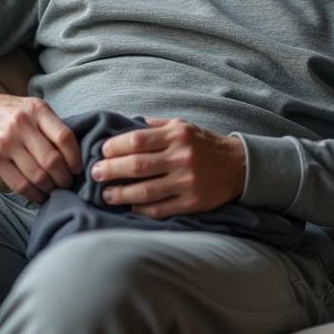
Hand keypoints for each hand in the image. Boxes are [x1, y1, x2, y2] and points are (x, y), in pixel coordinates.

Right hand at [0, 83, 81, 202]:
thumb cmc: (9, 112)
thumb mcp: (32, 107)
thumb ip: (52, 126)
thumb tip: (76, 155)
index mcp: (36, 110)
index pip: (64, 137)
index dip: (76, 157)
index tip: (78, 168)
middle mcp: (20, 126)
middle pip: (52, 161)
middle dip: (65, 178)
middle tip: (67, 182)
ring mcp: (5, 145)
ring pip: (38, 176)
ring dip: (51, 188)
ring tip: (54, 189)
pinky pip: (20, 185)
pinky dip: (35, 194)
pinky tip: (40, 194)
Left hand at [90, 118, 245, 218]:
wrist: (239, 166)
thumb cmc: (203, 144)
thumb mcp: (182, 125)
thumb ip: (154, 126)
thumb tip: (123, 127)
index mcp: (176, 136)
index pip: (137, 141)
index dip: (114, 147)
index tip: (100, 152)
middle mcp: (181, 158)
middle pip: (137, 166)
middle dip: (110, 170)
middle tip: (94, 174)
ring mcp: (187, 182)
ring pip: (146, 191)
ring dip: (121, 194)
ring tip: (105, 194)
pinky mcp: (193, 202)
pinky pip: (160, 208)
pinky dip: (141, 209)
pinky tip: (129, 206)